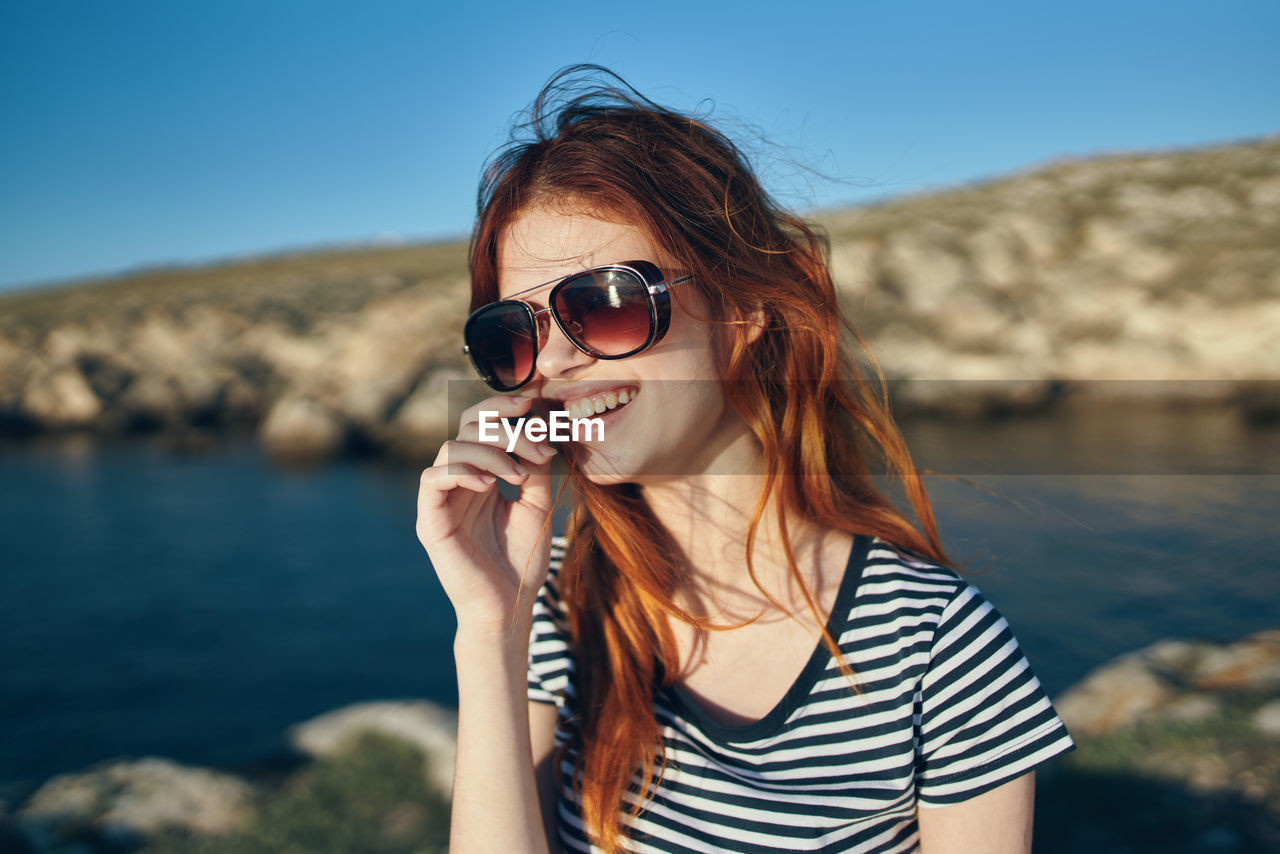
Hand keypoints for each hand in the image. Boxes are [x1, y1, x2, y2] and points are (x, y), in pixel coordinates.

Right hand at [415, 392, 558, 636]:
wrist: (510, 606)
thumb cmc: (522, 559)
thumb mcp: (537, 502)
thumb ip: (536, 466)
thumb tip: (541, 424)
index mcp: (481, 472)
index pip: (483, 422)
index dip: (503, 404)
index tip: (534, 400)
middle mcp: (458, 479)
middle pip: (467, 425)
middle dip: (504, 423)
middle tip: (538, 439)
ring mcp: (441, 498)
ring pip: (452, 447)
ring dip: (492, 451)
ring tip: (521, 476)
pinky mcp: (430, 519)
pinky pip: (432, 478)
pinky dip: (462, 470)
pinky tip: (490, 485)